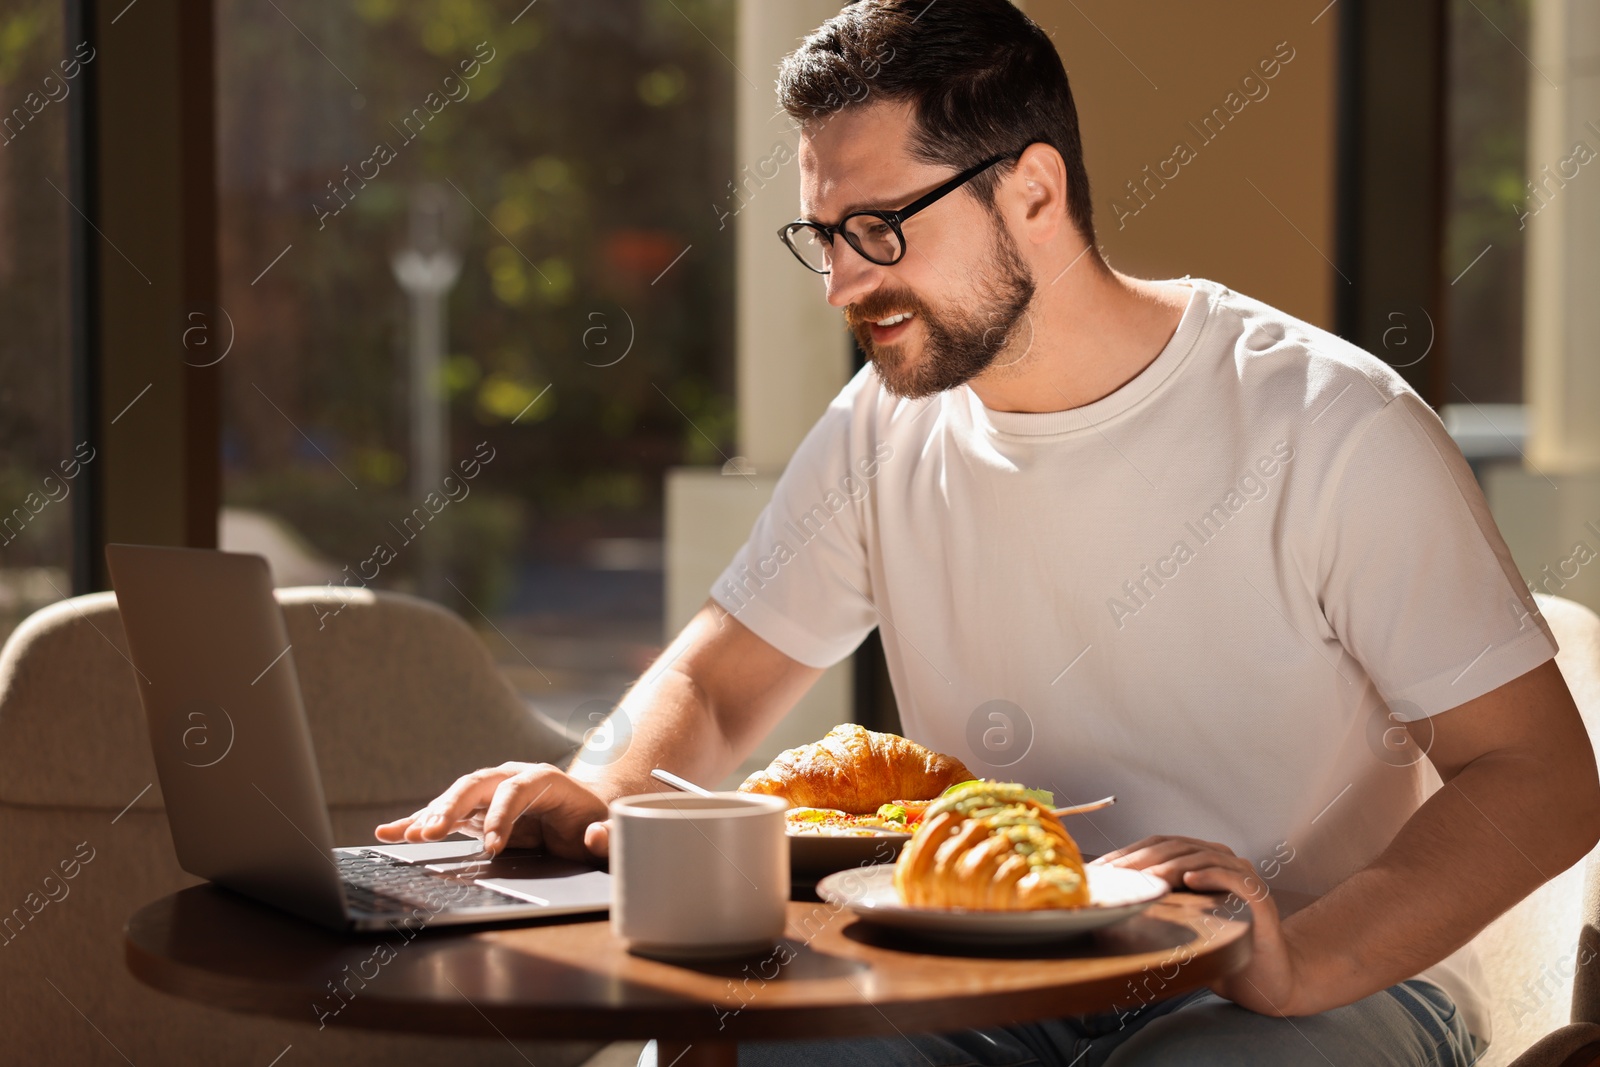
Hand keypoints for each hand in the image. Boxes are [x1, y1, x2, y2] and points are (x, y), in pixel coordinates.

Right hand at [374, 762, 611, 860]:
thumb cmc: (597, 820)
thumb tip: (594, 834)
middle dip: (452, 807)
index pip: (516, 790)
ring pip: (455, 798)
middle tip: (431, 834)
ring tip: (403, 835)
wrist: (586, 810)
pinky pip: (444, 815)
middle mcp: (512, 778)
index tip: (493, 847)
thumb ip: (610, 834)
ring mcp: (491, 792)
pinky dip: (418, 822)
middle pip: (477, 784)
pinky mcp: (476, 811)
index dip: (502, 816)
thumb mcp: (612, 828)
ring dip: (429, 815)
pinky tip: (390, 832)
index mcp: (545, 779)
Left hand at [1092, 835, 1307, 1014]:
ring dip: (1170, 865)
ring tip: (1145, 878)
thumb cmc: (1218, 952)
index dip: (1129, 853)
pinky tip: (1190, 880)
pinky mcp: (1261, 898)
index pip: (1160, 845)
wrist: (1265, 981)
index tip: (1100, 869)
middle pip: (1177, 847)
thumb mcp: (1179, 925)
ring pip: (1203, 857)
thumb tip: (1106, 902)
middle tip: (1115, 874)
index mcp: (1202, 862)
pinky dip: (1211, 875)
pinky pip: (1235, 879)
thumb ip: (1154, 906)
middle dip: (1142, 858)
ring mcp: (1244, 877)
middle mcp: (1223, 862)